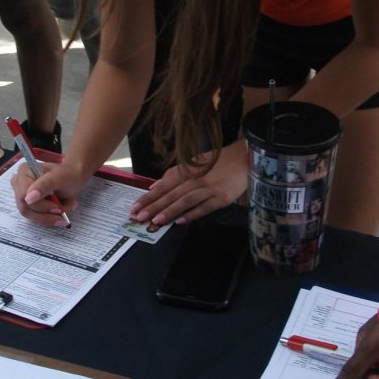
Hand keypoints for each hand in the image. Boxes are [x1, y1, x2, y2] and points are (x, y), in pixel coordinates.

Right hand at [10, 159, 88, 226]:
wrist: (74, 178)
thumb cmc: (68, 174)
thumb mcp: (60, 177)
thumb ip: (45, 185)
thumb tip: (28, 199)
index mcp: (24, 171)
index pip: (24, 195)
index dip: (40, 205)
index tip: (58, 208)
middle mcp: (19, 184)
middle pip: (26, 208)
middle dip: (48, 213)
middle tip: (64, 209)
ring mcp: (23, 197)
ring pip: (31, 216)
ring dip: (51, 216)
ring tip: (67, 207)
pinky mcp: (28, 207)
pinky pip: (36, 218)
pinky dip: (51, 218)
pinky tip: (62, 210)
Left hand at [130, 141, 247, 225]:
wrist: (244, 157)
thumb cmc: (218, 161)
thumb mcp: (195, 163)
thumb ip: (175, 174)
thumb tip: (155, 185)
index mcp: (187, 171)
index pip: (164, 185)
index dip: (149, 197)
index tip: (135, 207)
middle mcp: (196, 179)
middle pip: (172, 194)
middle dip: (154, 206)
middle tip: (138, 217)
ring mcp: (209, 189)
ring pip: (185, 201)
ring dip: (170, 211)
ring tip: (156, 221)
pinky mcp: (221, 198)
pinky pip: (205, 207)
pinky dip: (192, 214)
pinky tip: (181, 221)